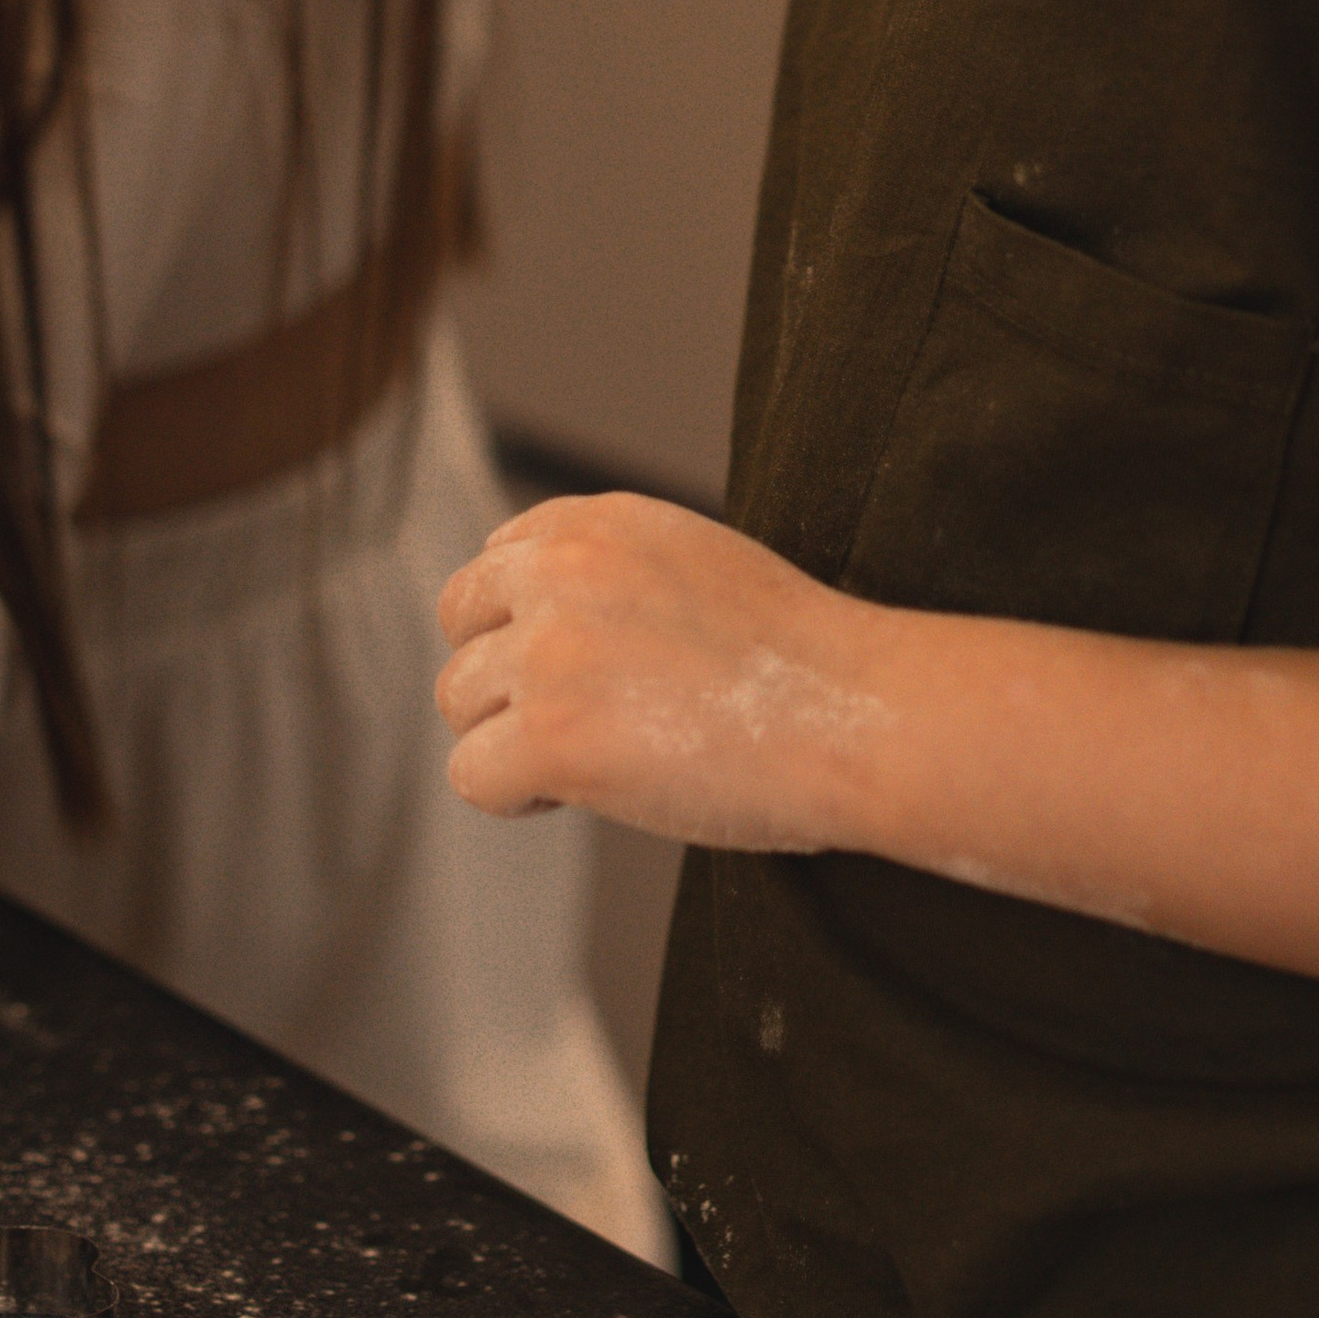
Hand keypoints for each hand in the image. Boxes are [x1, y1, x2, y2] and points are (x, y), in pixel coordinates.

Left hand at [434, 491, 881, 845]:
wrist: (860, 715)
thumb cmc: (800, 662)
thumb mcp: (692, 562)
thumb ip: (606, 573)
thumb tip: (528, 626)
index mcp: (595, 521)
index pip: (497, 558)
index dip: (524, 624)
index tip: (580, 668)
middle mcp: (558, 570)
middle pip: (460, 622)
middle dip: (501, 676)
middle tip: (576, 721)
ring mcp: (547, 653)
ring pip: (458, 701)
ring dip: (512, 738)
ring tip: (597, 759)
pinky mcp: (550, 737)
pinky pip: (473, 776)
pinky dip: (516, 796)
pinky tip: (578, 796)